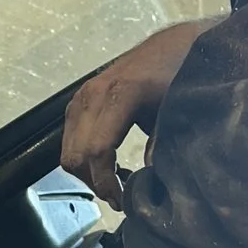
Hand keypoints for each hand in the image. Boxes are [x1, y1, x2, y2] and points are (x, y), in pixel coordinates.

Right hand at [61, 18, 221, 205]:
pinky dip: (83, 157)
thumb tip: (148, 179)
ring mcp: (82, 96)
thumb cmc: (178, 78)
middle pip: (76, 154)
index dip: (106, 183)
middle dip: (94, 182)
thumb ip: (161, 144)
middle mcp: (93, 94)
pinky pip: (70, 137)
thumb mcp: (175, 112)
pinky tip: (107, 163)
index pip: (97, 150)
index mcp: (119, 95)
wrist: (173, 46)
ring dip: (86, 172)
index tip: (122, 202)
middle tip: (118, 197)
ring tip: (113, 182)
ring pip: (68, 149)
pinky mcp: (79, 99)